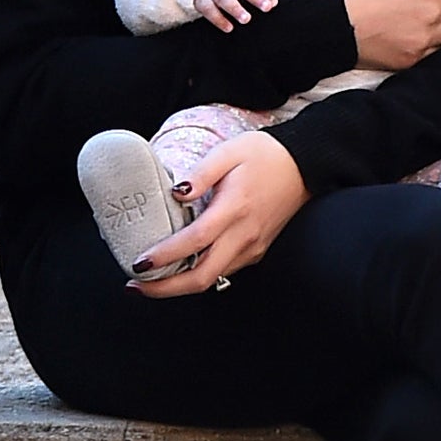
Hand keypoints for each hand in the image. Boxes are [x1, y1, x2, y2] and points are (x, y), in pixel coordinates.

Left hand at [126, 131, 307, 297]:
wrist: (304, 165)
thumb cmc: (265, 154)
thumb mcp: (230, 151)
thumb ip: (201, 172)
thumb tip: (176, 193)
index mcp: (234, 208)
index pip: (194, 242)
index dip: (165, 257)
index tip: (139, 262)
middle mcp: (244, 235)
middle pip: (202, 277)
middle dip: (165, 288)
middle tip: (136, 284)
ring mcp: (252, 247)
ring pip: (212, 279)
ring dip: (179, 285)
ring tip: (151, 280)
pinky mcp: (256, 250)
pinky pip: (224, 270)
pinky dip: (199, 275)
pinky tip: (182, 267)